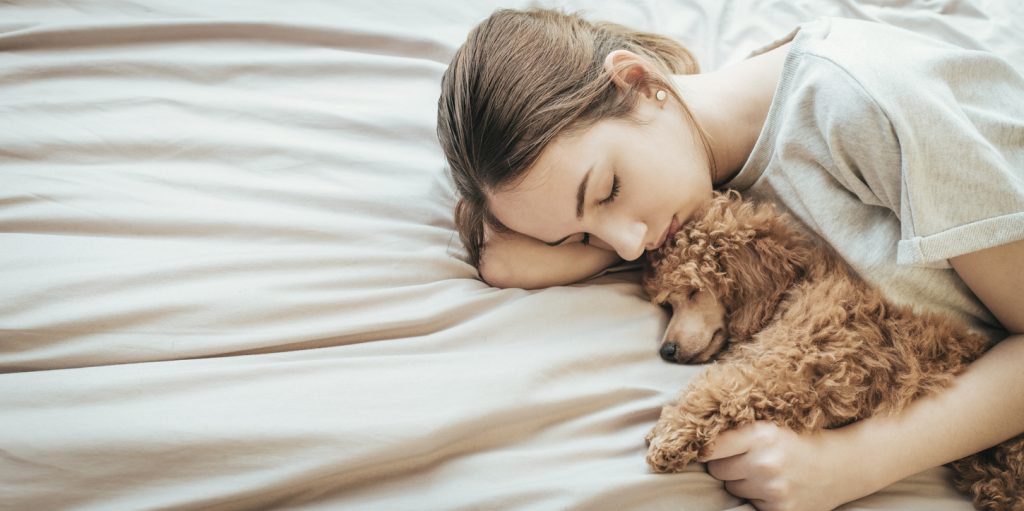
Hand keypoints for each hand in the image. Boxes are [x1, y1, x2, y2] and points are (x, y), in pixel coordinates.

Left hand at [700, 421, 872, 510]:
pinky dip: (759, 498)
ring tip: (766, 472)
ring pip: (732, 489)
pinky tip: (777, 487)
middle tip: (748, 458)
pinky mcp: (780, 510)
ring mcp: (774, 489)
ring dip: (743, 482)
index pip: (710, 447)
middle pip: (717, 470)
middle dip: (727, 465)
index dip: (704, 448)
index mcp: (761, 434)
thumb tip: (694, 436)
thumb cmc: (801, 440)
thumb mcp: (772, 425)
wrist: (844, 464)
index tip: (700, 448)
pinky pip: (750, 504)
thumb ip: (739, 430)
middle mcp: (766, 462)